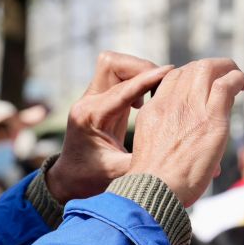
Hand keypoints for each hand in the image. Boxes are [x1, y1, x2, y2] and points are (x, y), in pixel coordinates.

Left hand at [44, 52, 173, 202]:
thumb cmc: (90, 181)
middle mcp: (88, 103)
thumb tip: (174, 159)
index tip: (170, 72)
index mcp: (90, 117)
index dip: (147, 79)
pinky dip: (135, 80)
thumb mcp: (118, 175)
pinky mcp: (99, 99)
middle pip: (112, 64)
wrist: (69, 180)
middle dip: (140, 68)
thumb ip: (143, 163)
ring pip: (115, 65)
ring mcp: (91, 98)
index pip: (121, 89)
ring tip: (154, 93)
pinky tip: (145, 101)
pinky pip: (118, 77)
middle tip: (160, 86)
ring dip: (137, 72)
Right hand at [126, 58, 243, 206]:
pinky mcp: (212, 119)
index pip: (172, 77)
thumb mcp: (148, 148)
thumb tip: (185, 138)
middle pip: (191, 69)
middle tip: (225, 74)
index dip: (191, 75)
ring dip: (228, 68)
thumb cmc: (153, 183)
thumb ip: (164, 134)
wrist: (155, 191)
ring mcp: (192, 108)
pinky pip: (227, 85)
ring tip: (240, 76)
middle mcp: (171, 103)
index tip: (203, 84)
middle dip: (211, 67)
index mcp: (154, 110)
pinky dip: (239, 78)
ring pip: (209, 70)